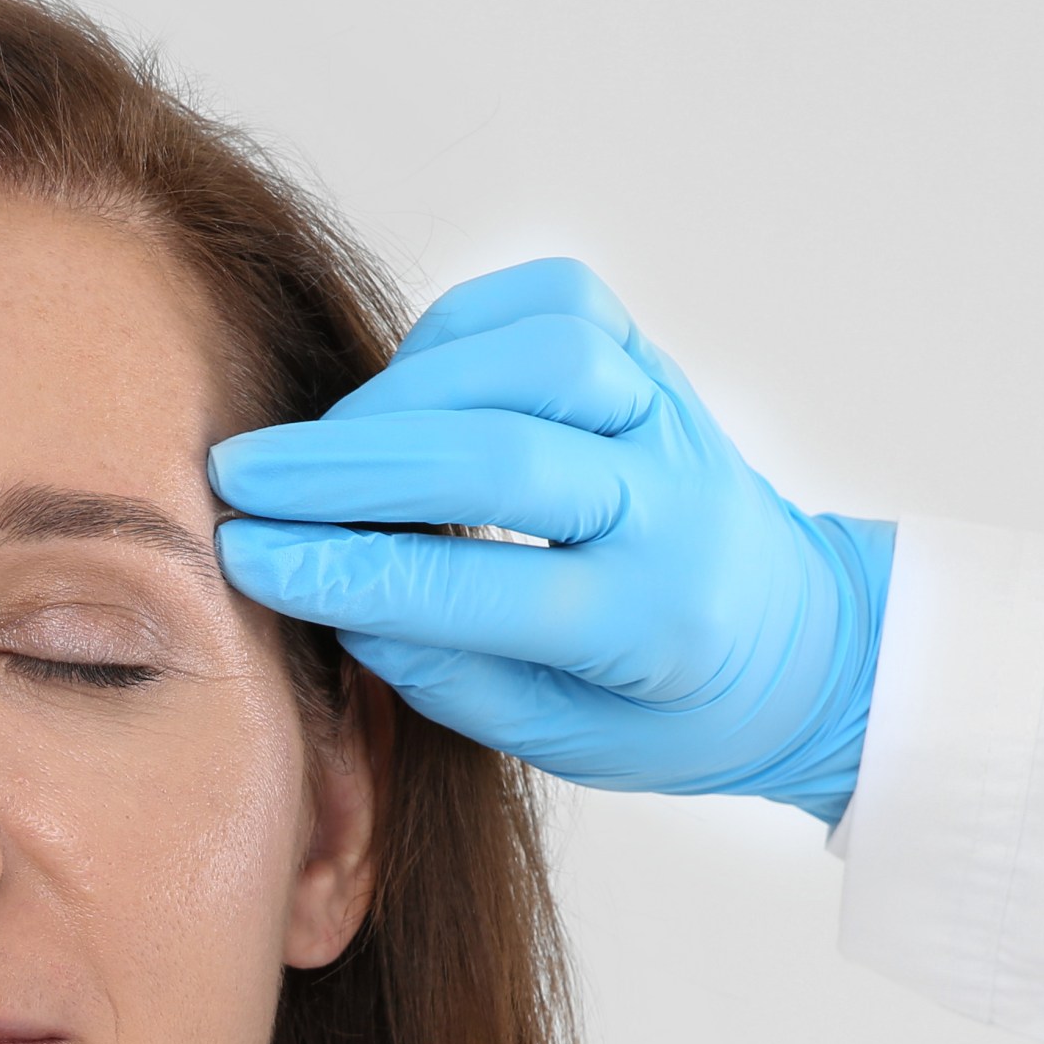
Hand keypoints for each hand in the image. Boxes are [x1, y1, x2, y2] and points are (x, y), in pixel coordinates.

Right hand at [207, 257, 892, 823]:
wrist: (804, 639)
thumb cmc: (669, 705)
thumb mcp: (566, 738)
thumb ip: (453, 675)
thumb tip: (337, 593)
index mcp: (655, 623)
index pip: (478, 590)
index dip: (347, 573)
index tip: (246, 561)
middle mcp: (673, 500)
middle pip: (499, 456)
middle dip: (349, 467)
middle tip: (239, 480)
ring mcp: (667, 411)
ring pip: (532, 356)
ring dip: (403, 395)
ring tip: (322, 449)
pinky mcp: (648, 354)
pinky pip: (546, 304)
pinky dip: (456, 335)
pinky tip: (403, 392)